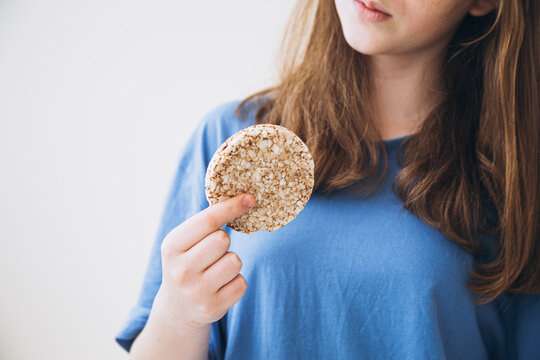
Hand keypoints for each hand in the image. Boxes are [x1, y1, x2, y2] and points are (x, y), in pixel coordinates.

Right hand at [153, 193, 255, 331]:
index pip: (208, 220)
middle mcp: (181, 270)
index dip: (231, 207)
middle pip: (222, 239)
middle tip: (212, 251)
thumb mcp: (183, 243)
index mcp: (171, 246)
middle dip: (224, 241)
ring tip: (216, 270)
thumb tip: (244, 200)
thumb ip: (205, 223)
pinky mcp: (213, 308)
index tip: (249, 198)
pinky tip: (221, 286)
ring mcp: (197, 291)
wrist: (177, 309)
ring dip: (231, 262)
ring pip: (235, 261)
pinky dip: (235, 281)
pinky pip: (241, 282)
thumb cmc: (186, 264)